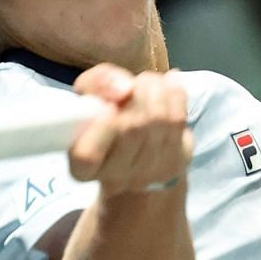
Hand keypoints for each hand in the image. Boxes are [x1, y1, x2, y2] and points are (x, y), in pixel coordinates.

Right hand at [69, 65, 192, 193]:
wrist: (136, 140)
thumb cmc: (106, 116)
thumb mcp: (89, 94)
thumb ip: (96, 84)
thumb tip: (124, 88)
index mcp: (82, 168)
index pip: (88, 156)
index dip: (101, 128)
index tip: (108, 107)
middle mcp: (113, 178)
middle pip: (132, 129)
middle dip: (138, 92)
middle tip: (138, 81)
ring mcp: (146, 175)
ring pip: (159, 121)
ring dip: (157, 89)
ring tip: (151, 82)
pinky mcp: (173, 166)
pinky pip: (178, 121)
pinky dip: (176, 95)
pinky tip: (170, 86)